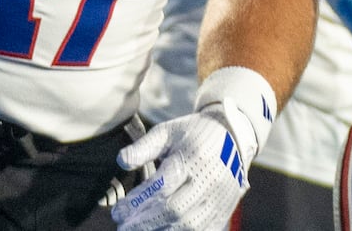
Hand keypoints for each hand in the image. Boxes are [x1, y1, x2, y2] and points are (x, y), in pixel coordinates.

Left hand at [113, 67, 273, 230]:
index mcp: (194, 157)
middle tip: (123, 227)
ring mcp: (220, 197)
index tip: (118, 212)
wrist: (233, 137)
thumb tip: (121, 161)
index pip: (161, 186)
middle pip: (174, 210)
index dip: (137, 203)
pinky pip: (204, 230)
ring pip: (189, 225)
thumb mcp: (168, 132)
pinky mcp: (225, 209)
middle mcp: (210, 179)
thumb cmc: (194, 134)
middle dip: (145, 223)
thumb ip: (144, 147)